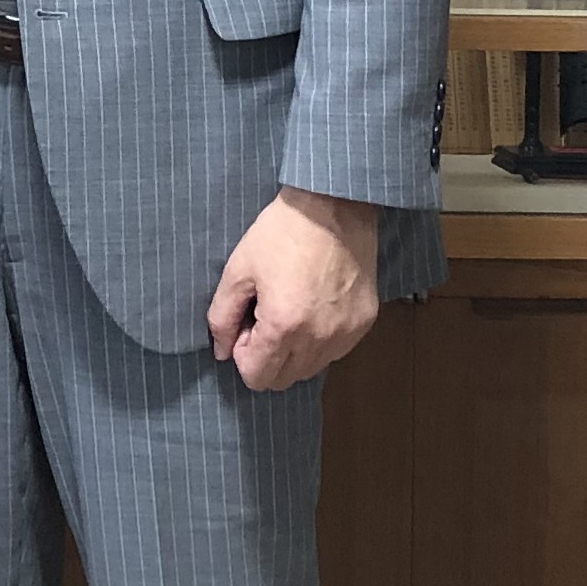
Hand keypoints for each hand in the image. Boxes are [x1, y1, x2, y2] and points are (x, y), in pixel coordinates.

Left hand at [205, 187, 383, 391]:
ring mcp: (346, 333)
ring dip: (294, 352)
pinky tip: (314, 307)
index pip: (258, 377)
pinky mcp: (365, 322)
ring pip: (311, 369)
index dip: (244, 355)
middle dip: (267, 357)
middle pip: (284, 379)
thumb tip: (221, 352)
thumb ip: (222, 317)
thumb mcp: (238, 270)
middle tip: (265, 316)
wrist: (334, 206)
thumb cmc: (281, 233)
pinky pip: (335, 351)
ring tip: (291, 309)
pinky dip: (319, 341)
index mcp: (284, 327)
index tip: (247, 323)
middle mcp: (319, 339)